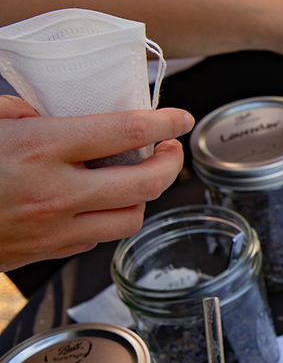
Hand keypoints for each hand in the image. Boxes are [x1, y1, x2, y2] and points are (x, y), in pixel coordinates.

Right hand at [0, 98, 191, 272]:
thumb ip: (22, 111)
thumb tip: (49, 109)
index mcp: (42, 148)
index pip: (127, 132)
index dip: (165, 123)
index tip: (180, 120)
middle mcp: (55, 193)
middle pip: (145, 185)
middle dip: (171, 165)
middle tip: (171, 150)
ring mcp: (52, 229)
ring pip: (129, 221)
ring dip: (142, 198)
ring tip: (138, 179)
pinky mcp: (43, 253)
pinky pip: (95, 240)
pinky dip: (106, 221)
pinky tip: (98, 204)